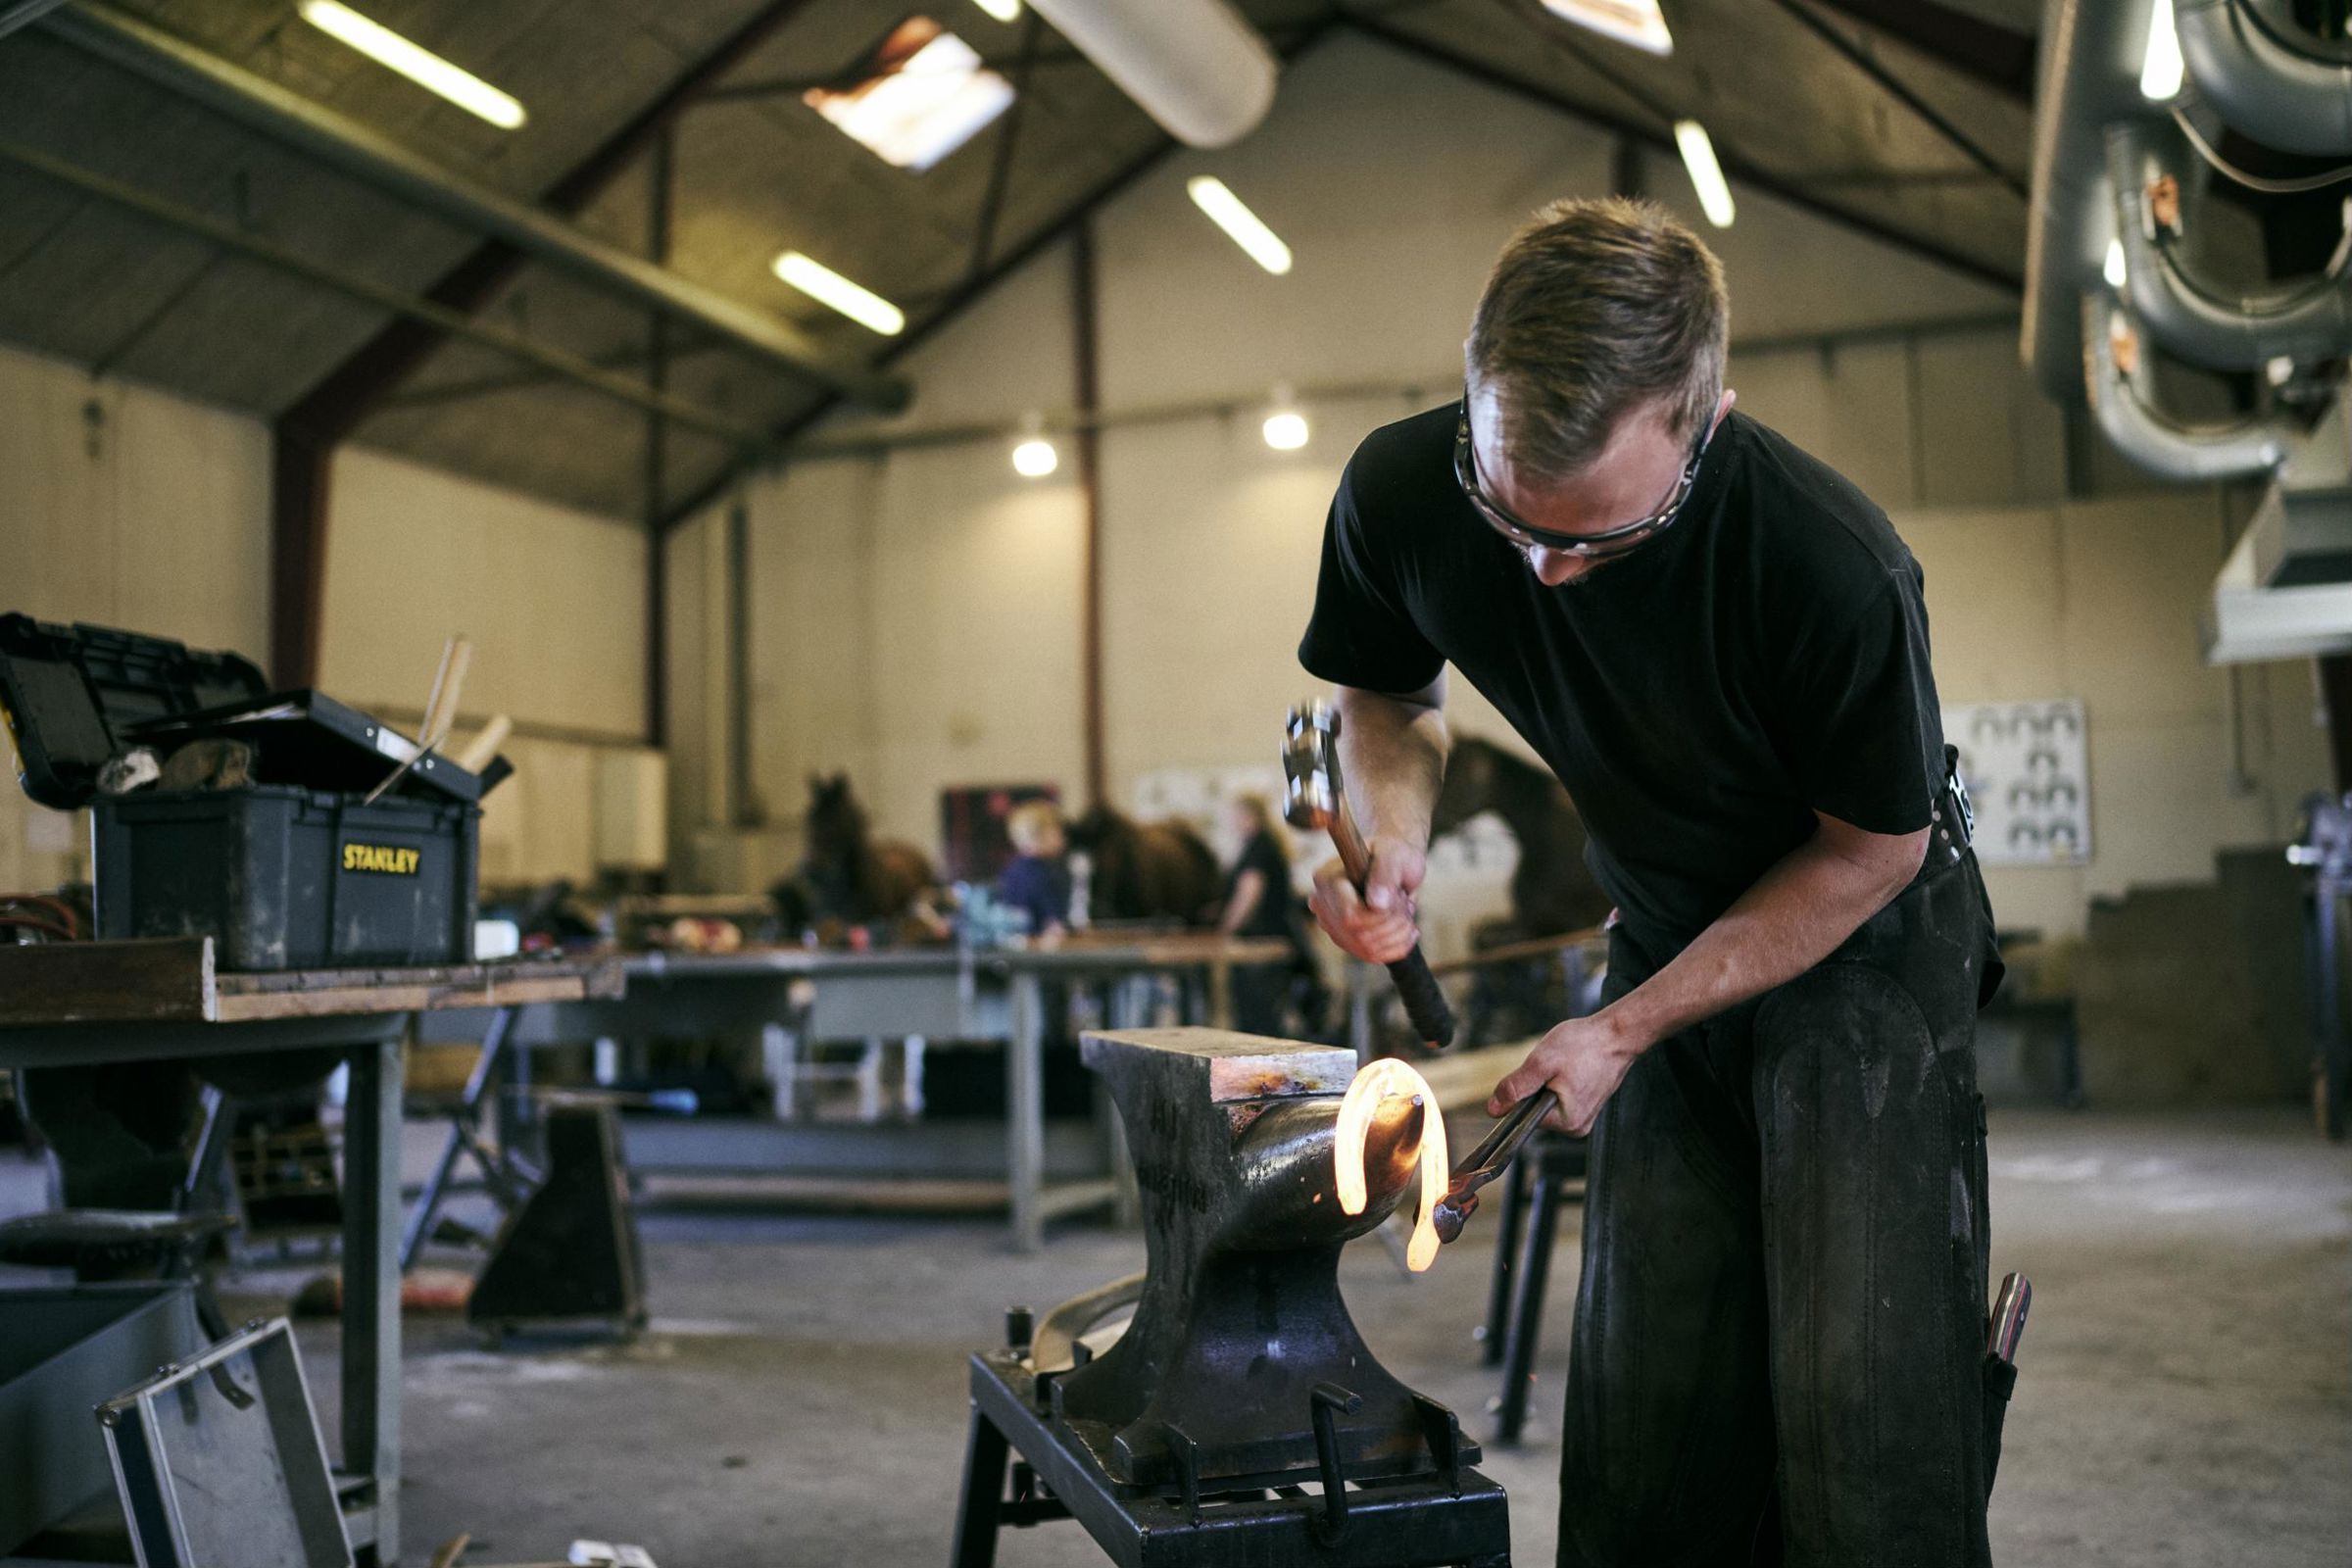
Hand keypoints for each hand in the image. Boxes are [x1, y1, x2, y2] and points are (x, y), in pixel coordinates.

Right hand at [1307, 840, 1426, 963]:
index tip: (1401, 900)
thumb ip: (1385, 874)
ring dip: (1397, 936)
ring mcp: (1332, 923)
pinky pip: (1369, 956)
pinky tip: (1408, 932)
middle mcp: (1323, 903)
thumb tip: (1376, 904)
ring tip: (1406, 914)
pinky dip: (1395, 948)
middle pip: (1359, 936)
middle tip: (1406, 905)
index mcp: (1327, 879)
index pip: (1350, 917)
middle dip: (1393, 926)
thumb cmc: (1394, 853)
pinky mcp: (1345, 937)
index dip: (1380, 918)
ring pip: (1366, 949)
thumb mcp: (1395, 856)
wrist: (1396, 862)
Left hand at [1488, 1013, 1646, 1135]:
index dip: (1521, 1091)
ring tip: (1565, 1063)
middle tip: (1554, 1064)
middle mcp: (1576, 1127)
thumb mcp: (1542, 1062)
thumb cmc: (1585, 1045)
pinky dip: (1559, 1080)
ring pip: (1546, 1101)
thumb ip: (1516, 1087)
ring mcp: (1584, 1117)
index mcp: (1566, 1123)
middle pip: (1535, 1109)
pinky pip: (1560, 1096)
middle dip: (1536, 1084)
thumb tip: (1494, 1109)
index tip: (1534, 1072)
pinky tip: (1571, 1066)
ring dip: (1547, 1081)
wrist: (1617, 1034)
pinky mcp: (1587, 1105)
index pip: (1524, 1115)